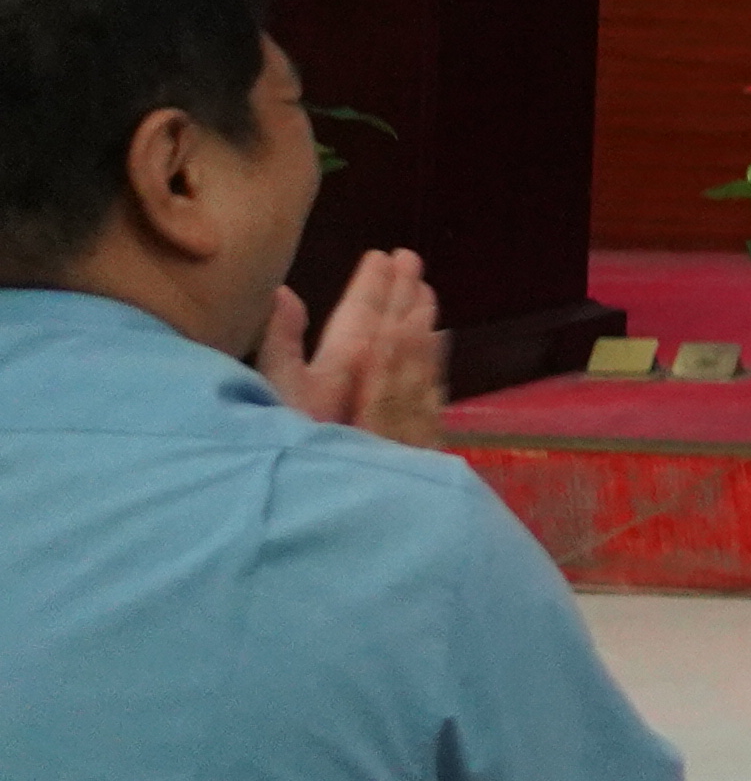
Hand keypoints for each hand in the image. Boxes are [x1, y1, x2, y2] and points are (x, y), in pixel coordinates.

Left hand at [261, 248, 448, 444]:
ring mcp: (387, 421)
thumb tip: (281, 293)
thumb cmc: (291, 455)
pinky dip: (430, 367)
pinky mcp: (409, 445)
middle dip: (396, 299)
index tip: (382, 257)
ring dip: (416, 325)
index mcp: (327, 383)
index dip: (368, 293)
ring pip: (407, 363)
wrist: (318, 522)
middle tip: (410, 258)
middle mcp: (359, 398)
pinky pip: (422, 398)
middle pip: (384, 339)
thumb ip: (282, 347)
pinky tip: (441, 338)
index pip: (353, 327)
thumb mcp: (280, 393)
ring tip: (425, 291)